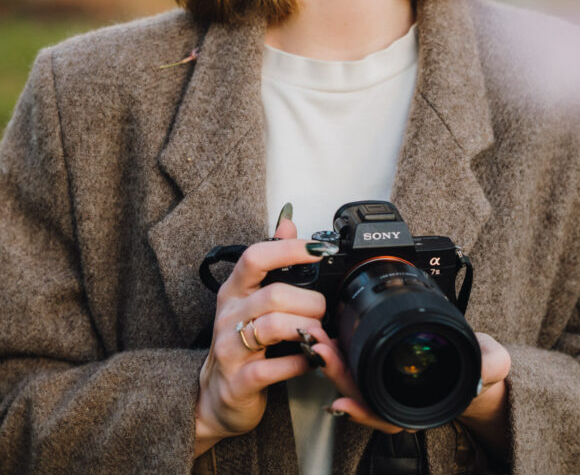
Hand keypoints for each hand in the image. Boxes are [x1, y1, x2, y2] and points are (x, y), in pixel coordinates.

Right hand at [194, 214, 334, 456]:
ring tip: (319, 335)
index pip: (255, 257)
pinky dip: (299, 362)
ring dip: (306, 329)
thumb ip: (271, 260)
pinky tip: (309, 360)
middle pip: (274, 294)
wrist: (215, 397)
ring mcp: (231, 348)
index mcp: (234, 290)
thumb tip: (287, 223)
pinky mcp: (239, 381)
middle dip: (309, 302)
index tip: (319, 250)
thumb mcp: (250, 298)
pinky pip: (273, 367)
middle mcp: (229, 315)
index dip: (288, 250)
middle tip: (323, 311)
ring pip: (273, 326)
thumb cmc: (239, 343)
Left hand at [310, 330, 510, 451]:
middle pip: (359, 394)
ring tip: (315, 337)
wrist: (476, 364)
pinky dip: (336, 350)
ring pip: (350, 378)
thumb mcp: (491, 365)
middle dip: (335, 374)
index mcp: (419, 406)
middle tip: (319, 350)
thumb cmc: (480, 369)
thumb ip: (488, 366)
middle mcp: (396, 399)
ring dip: (329, 359)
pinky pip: (353, 362)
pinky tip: (325, 334)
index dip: (362, 413)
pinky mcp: (378, 362)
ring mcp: (385, 381)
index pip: (386, 416)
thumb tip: (483, 370)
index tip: (341, 403)